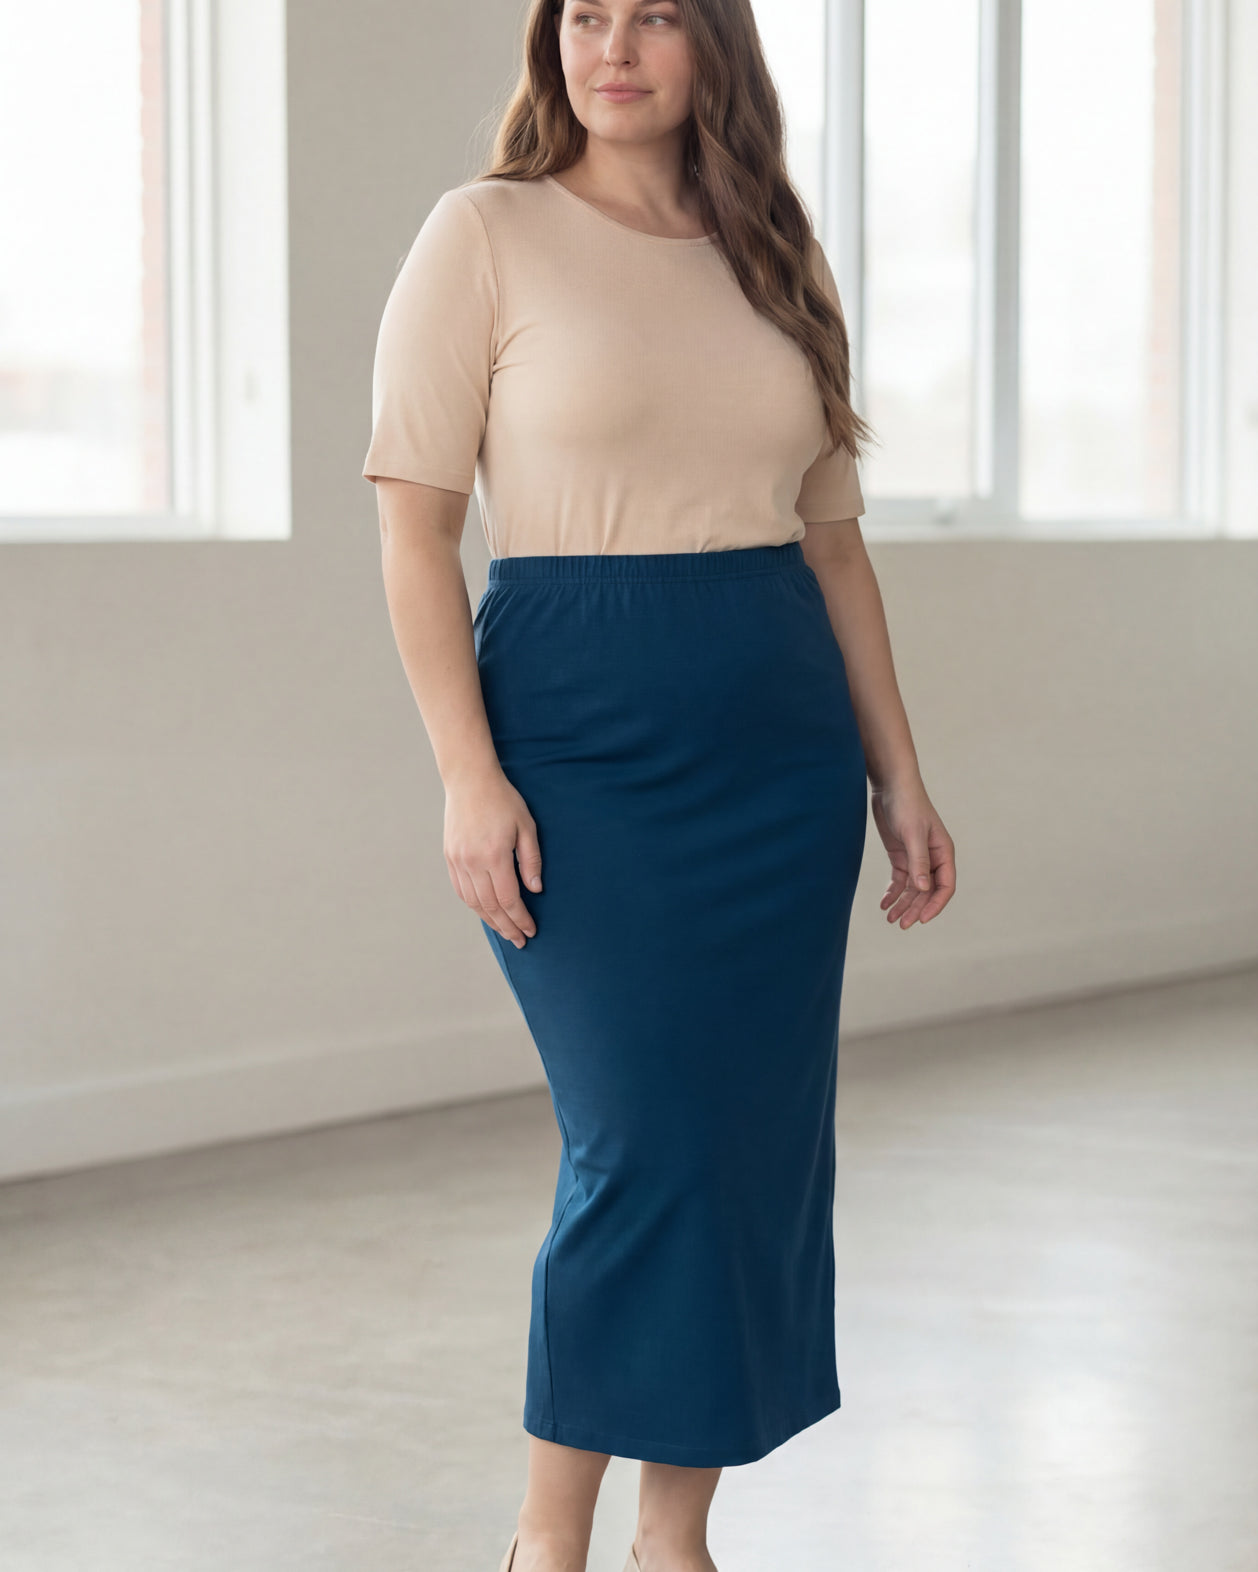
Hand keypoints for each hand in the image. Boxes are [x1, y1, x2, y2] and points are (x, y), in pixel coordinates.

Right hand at [443, 767, 542, 948]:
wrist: (469, 781)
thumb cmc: (503, 800)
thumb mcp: (526, 826)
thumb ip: (531, 860)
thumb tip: (535, 890)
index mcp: (494, 855)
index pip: (508, 899)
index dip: (520, 918)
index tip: (531, 930)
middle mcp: (472, 862)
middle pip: (490, 906)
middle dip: (507, 926)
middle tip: (520, 940)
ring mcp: (458, 861)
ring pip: (473, 902)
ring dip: (490, 920)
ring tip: (504, 931)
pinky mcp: (450, 857)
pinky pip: (461, 890)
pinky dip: (474, 906)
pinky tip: (485, 913)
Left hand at [870, 777, 954, 928]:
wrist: (891, 785)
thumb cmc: (907, 805)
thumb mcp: (912, 834)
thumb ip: (918, 861)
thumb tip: (924, 889)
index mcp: (943, 852)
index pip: (945, 886)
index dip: (935, 905)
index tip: (920, 919)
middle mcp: (932, 858)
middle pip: (927, 891)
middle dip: (915, 908)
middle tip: (900, 924)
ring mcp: (916, 857)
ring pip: (913, 888)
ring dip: (902, 903)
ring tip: (890, 918)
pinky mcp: (901, 855)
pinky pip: (900, 880)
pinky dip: (893, 892)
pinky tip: (884, 903)